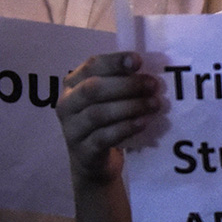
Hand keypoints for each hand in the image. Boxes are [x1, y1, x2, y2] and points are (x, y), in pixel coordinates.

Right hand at [56, 52, 160, 188]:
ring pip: (98, 114)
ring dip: (130, 106)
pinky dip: (125, 128)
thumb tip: (150, 73)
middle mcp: (67, 104)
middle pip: (93, 89)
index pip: (91, 66)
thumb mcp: (108, 98)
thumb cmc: (104, 121)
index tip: (138, 61)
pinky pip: (103, 137)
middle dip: (126, 85)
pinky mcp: (83, 151)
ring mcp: (72, 129)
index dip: (114, 62)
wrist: (92, 161)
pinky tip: (143, 123)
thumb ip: (121, 82)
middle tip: (153, 85)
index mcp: (73, 84)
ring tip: (154, 104)